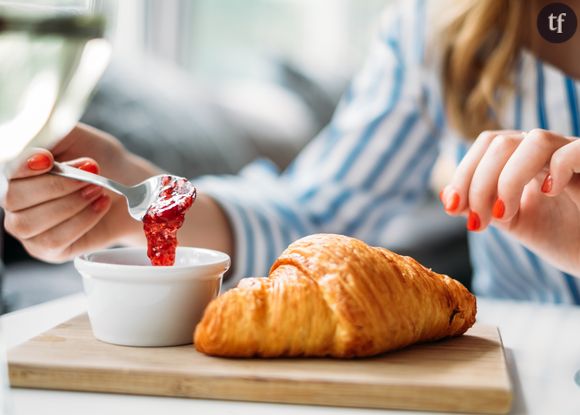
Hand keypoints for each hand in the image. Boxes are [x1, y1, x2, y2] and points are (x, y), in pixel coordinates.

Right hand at [2, 124, 159, 262]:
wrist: (129, 187)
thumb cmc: (100, 161)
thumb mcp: (78, 137)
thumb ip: (53, 132)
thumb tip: (38, 138)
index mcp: (18, 171)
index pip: (7, 170)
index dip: (25, 166)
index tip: (49, 158)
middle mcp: (16, 200)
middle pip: (15, 198)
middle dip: (58, 185)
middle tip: (91, 174)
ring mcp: (28, 228)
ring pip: (31, 223)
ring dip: (70, 204)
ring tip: (98, 190)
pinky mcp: (47, 249)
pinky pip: (53, 240)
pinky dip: (81, 221)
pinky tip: (100, 205)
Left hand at [441, 129, 579, 276]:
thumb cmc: (563, 236)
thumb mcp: (514, 222)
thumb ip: (483, 206)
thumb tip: (447, 197)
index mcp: (523, 158)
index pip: (486, 146)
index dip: (463, 173)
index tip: (452, 208)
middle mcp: (547, 150)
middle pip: (500, 142)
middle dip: (478, 183)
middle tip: (478, 222)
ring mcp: (574, 153)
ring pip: (534, 140)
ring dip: (508, 180)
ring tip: (506, 215)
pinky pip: (575, 150)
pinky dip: (557, 167)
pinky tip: (547, 193)